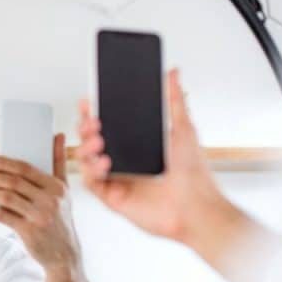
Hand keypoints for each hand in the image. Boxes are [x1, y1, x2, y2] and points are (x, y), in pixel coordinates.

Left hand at [0, 133, 80, 269]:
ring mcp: (39, 216)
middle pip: (13, 181)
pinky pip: (3, 216)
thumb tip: (59, 135)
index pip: (25, 168)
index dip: (3, 162)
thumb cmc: (61, 217)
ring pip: (5, 198)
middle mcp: (49, 200)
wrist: (64, 254)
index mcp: (57, 187)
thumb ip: (59, 163)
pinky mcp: (29, 232)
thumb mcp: (64, 191)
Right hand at [75, 69, 227, 243]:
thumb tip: (173, 73)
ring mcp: (116, 178)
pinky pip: (92, 183)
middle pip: (91, 140)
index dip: (94, 112)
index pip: (108, 124)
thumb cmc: (194, 175)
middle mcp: (124, 160)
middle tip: (91, 119)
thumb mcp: (183, 129)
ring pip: (86, 159)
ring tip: (98, 139)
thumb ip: (174, 100)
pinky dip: (92, 170)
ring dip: (85, 147)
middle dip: (85, 127)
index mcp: (136, 144)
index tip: (89, 100)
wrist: (196, 207)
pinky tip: (104, 162)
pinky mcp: (112, 197)